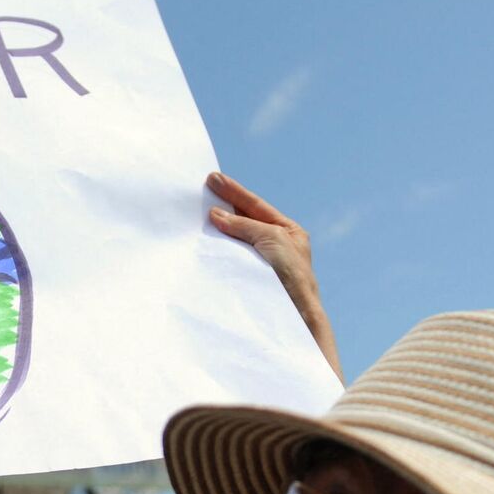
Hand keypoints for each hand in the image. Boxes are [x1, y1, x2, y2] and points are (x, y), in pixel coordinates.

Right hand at [206, 172, 341, 379]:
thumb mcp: (271, 239)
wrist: (295, 315)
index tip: (213, 178)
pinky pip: (231, 258)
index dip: (234, 191)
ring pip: (235, 240)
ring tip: (198, 215)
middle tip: (203, 189)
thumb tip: (216, 214)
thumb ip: (244, 225)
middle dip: (224, 207)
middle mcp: (276, 245)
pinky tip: (205, 244)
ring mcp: (262, 263)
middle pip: (244, 220)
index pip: (255, 206)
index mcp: (288, 231)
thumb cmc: (291, 275)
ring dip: (218, 229)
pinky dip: (218, 249)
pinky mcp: (250, 279)